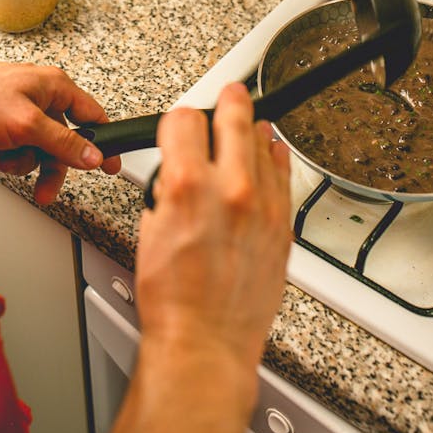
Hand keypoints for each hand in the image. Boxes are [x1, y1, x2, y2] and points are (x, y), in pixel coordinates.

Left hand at [0, 56, 119, 203]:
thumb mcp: (25, 124)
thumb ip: (62, 142)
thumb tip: (92, 155)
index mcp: (54, 87)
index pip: (92, 116)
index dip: (103, 142)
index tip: (111, 165)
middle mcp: (40, 97)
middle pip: (62, 142)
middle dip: (48, 166)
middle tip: (45, 190)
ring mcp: (20, 111)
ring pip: (37, 150)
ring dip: (20, 161)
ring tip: (2, 155)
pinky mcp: (1, 124)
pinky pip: (15, 150)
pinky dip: (2, 156)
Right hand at [135, 83, 290, 403]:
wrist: (205, 341)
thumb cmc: (173, 299)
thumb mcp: (149, 227)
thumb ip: (168, 185)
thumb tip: (179, 165)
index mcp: (186, 186)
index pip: (184, 119)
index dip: (179, 118)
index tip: (182, 122)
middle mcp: (228, 188)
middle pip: (233, 115)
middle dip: (227, 100)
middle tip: (229, 91)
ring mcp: (262, 205)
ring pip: (263, 140)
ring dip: (252, 128)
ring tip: (247, 123)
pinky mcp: (283, 223)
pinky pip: (284, 172)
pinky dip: (275, 157)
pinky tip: (270, 151)